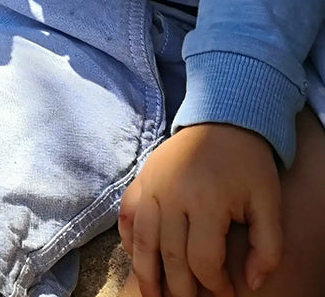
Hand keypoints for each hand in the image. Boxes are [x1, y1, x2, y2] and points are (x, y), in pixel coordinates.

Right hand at [118, 124, 282, 296]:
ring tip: (153, 296)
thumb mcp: (268, 203)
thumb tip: (252, 283)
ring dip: (146, 274)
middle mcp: (172, 194)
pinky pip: (127, 214)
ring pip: (142, 240)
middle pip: (170, 256)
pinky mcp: (142, 177)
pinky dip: (129, 238)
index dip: (215, 285)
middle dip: (181, 289)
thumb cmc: (247, 165)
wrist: (223, 118)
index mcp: (205, 201)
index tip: (225, 293)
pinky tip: (137, 257)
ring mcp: (152, 185)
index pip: (203, 261)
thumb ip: (267, 247)